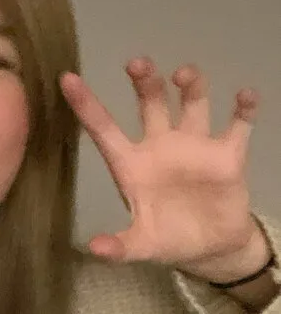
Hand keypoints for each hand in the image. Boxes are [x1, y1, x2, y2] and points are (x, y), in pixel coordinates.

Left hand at [61, 59, 266, 283]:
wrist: (210, 249)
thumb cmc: (168, 240)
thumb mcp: (140, 246)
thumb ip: (119, 247)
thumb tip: (94, 248)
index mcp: (133, 165)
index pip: (104, 130)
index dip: (87, 105)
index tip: (67, 79)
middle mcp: (161, 147)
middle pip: (151, 104)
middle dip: (145, 82)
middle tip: (137, 64)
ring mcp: (195, 146)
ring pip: (192, 103)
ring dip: (191, 85)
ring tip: (183, 75)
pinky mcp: (228, 155)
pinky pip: (238, 124)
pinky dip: (244, 109)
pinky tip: (245, 97)